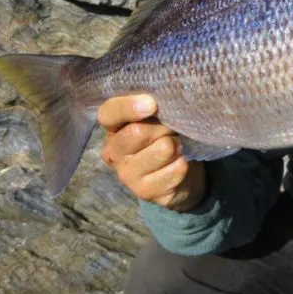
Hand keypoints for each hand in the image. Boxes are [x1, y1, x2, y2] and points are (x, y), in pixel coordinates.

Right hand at [97, 94, 205, 211]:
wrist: (179, 172)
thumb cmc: (165, 135)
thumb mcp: (156, 117)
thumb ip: (153, 106)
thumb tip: (160, 101)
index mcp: (113, 127)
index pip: (108, 113)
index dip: (128, 107)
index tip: (152, 104)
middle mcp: (113, 151)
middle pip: (139, 131)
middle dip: (165, 126)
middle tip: (173, 128)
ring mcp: (126, 174)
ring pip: (163, 149)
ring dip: (178, 144)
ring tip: (176, 146)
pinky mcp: (145, 192)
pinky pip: (176, 169)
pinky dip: (184, 162)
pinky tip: (179, 163)